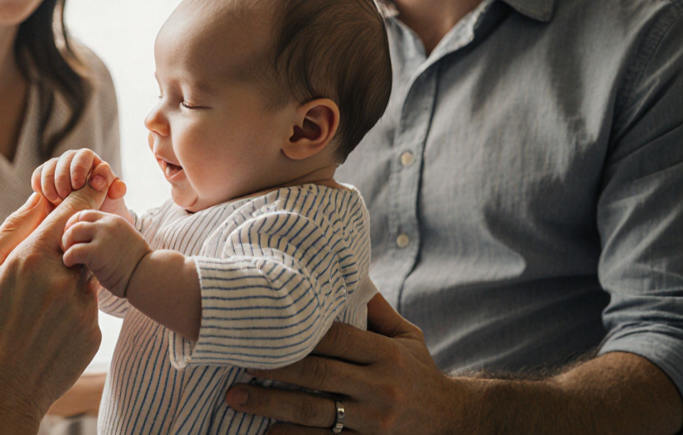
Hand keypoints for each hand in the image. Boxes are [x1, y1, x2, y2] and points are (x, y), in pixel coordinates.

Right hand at [0, 191, 102, 434]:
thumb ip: (11, 231)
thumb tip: (37, 196)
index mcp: (31, 261)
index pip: (72, 212)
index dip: (85, 193)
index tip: (95, 180)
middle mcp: (63, 280)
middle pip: (82, 243)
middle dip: (70, 245)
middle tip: (42, 268)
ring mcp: (82, 308)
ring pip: (85, 276)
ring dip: (68, 281)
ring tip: (36, 309)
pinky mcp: (93, 333)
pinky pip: (87, 307)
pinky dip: (71, 311)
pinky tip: (45, 330)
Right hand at [33, 149, 129, 220]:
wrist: (90, 222)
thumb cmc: (105, 209)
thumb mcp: (114, 201)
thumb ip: (116, 187)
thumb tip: (103, 170)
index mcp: (93, 162)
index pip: (84, 155)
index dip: (79, 168)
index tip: (78, 186)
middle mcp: (74, 162)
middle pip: (64, 159)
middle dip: (63, 177)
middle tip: (66, 196)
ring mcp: (58, 169)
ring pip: (49, 167)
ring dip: (51, 184)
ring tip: (58, 202)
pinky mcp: (44, 179)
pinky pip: (38, 175)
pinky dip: (40, 186)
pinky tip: (48, 200)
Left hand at [62, 210, 149, 297]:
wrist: (149, 276)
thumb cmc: (136, 265)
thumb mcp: (124, 240)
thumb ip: (109, 235)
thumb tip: (92, 240)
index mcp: (114, 220)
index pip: (86, 214)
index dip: (75, 224)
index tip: (73, 238)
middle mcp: (108, 225)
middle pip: (77, 220)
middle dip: (68, 233)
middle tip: (68, 247)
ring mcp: (103, 237)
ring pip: (72, 232)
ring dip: (67, 245)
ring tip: (69, 256)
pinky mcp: (97, 253)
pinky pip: (73, 251)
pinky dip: (68, 258)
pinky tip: (71, 265)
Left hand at [224, 293, 466, 433]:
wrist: (452, 420)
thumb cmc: (419, 370)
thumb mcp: (408, 336)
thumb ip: (376, 308)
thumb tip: (348, 270)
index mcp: (387, 355)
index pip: (338, 340)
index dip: (300, 333)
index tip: (267, 325)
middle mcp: (380, 387)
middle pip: (319, 374)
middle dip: (275, 367)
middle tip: (238, 359)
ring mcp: (373, 421)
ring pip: (315, 412)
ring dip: (272, 405)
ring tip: (236, 397)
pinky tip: (267, 433)